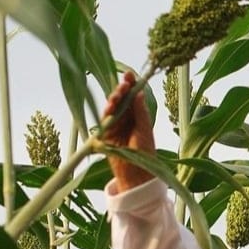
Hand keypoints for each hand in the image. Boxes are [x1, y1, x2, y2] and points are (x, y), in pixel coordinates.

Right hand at [100, 70, 155, 190]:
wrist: (136, 174)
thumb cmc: (145, 151)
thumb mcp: (144, 130)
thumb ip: (140, 112)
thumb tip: (139, 92)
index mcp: (138, 114)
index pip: (133, 96)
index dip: (130, 84)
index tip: (129, 74)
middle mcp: (126, 117)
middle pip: (120, 99)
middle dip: (120, 91)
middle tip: (123, 85)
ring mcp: (115, 124)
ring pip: (111, 108)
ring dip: (113, 101)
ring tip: (116, 97)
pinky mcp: (105, 134)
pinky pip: (103, 121)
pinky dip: (106, 114)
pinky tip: (109, 108)